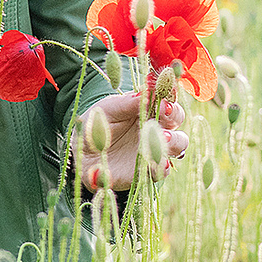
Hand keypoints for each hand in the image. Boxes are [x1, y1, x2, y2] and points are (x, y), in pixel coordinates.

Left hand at [73, 87, 187, 191]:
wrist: (82, 156)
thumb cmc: (94, 126)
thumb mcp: (105, 110)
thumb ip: (126, 104)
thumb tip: (147, 93)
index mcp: (146, 107)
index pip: (165, 96)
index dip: (168, 93)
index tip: (164, 91)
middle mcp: (156, 126)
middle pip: (177, 117)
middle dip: (174, 114)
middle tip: (166, 112)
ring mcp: (155, 148)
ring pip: (179, 143)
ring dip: (174, 140)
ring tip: (163, 138)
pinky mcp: (149, 169)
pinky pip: (163, 169)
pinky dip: (163, 166)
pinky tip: (159, 163)